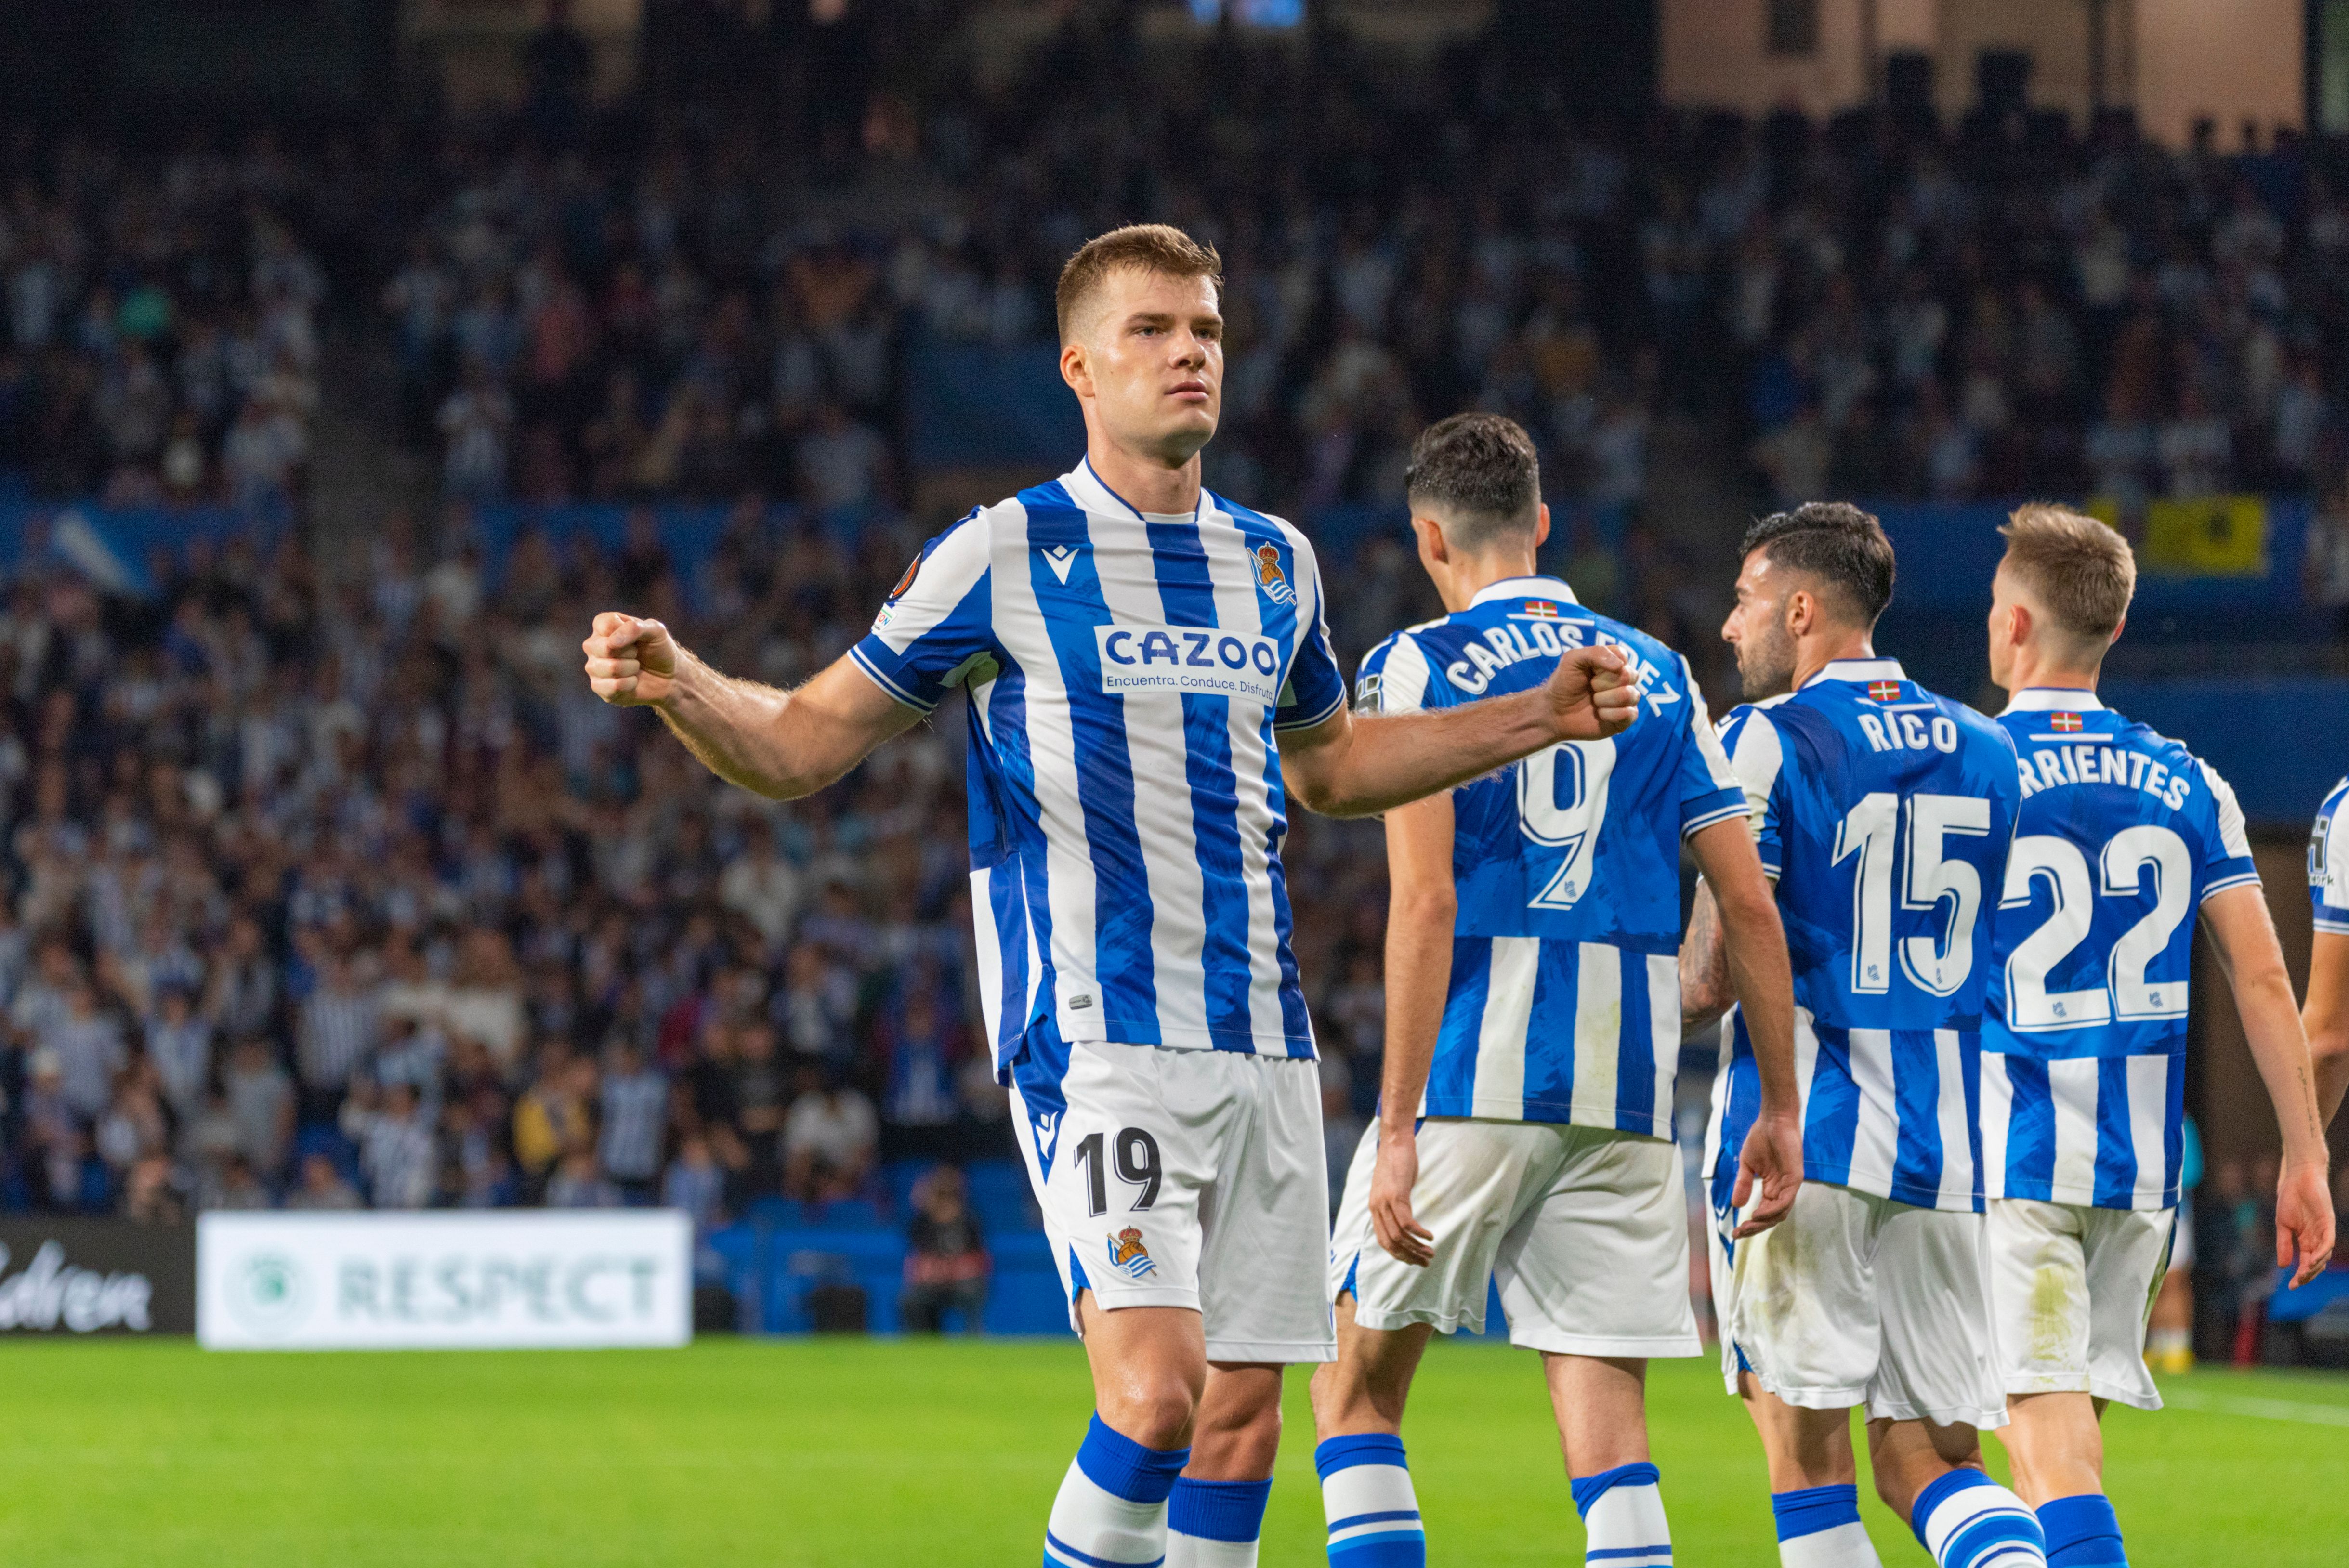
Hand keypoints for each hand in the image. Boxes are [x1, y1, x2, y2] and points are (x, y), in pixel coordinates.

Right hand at [583, 612, 679, 706]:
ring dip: (632, 668)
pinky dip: (630, 684)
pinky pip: (612, 687)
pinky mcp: (598, 687)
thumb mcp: (655, 630)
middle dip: (631, 652)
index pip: (605, 624)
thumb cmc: (659, 650)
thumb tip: (612, 643)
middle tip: (637, 654)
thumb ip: (634, 628)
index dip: (627, 633)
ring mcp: (593, 667)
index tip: (636, 638)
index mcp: (603, 626)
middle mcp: (593, 645)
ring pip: (611, 668)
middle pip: (605, 648)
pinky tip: (632, 681)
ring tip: (635, 667)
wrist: (669, 676)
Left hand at [1368, 1126, 1433, 1266]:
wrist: (1394, 1142)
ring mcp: (1385, 1202)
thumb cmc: (1396, 1163)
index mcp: (1374, 1208)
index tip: (1412, 1261)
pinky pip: (1407, 1222)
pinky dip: (1419, 1233)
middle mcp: (1376, 1208)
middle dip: (1409, 1256)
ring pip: (1399, 1235)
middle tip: (1425, 1262)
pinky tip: (1429, 1236)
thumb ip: (1394, 1205)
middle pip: (1391, 1242)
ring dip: (1416, 1248)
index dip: (1398, 1254)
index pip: (1383, 1240)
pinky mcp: (1396, 1195)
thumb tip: (1404, 1220)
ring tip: (1430, 1253)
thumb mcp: (1391, 1188)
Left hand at [1544, 645, 1638, 742]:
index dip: (1603, 665)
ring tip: (1594, 701)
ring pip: (1629, 695)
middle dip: (1602, 683)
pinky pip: (1629, 714)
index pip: (1621, 656)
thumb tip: (1620, 665)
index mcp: (1613, 660)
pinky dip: (1609, 715)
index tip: (1590, 670)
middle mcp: (1623, 678)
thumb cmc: (1564, 684)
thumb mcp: (1572, 660)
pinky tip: (1599, 714)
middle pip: (1628, 675)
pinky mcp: (1626, 717)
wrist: (1555, 713)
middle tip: (1590, 687)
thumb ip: (1596, 653)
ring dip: (1604, 699)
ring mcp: (1627, 698)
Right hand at [1731, 1110, 1802, 1238]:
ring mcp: (1790, 1185)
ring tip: (1747, 1225)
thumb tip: (1736, 1206)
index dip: (1751, 1224)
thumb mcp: (1747, 1165)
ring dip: (1763, 1222)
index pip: (1764, 1213)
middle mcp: (1783, 1190)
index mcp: (1773, 1187)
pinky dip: (1772, 1210)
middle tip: (1739, 1234)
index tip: (1734, 1232)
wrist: (1773, 1120)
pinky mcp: (1795, 1178)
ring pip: (1780, 1213)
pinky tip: (1757, 1213)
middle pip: (1773, 1218)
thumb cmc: (1761, 1138)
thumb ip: (1743, 1184)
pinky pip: (1785, 1200)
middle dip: (1755, 1228)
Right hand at [2276, 1159, 2335, 1287]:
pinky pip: (2328, 1242)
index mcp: (2305, 1240)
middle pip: (2316, 1264)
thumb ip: (2284, 1244)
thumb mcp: (2283, 1225)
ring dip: (2315, 1267)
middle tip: (2297, 1283)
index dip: (2299, 1275)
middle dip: (2307, 1275)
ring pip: (2324, 1256)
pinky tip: (2312, 1259)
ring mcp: (2323, 1231)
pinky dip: (2322, 1253)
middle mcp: (2317, 1238)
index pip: (2304, 1263)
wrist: (2297, 1178)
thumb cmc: (2289, 1198)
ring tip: (2304, 1273)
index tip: (2291, 1286)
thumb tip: (2283, 1266)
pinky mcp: (2328, 1223)